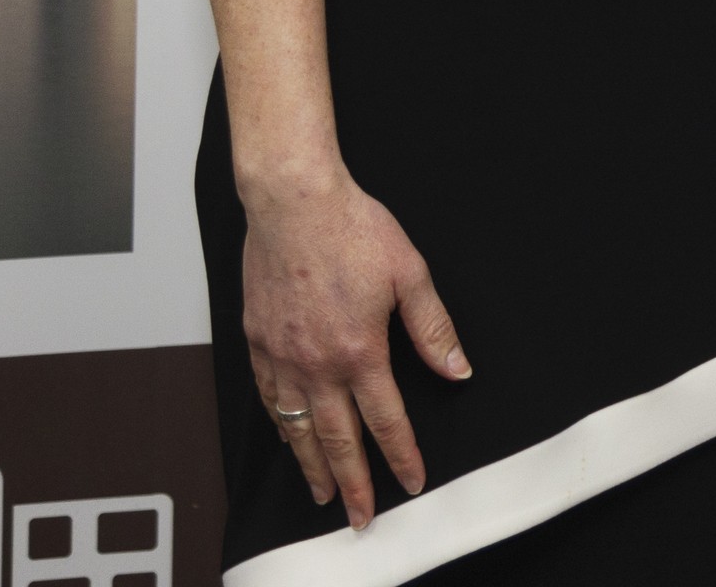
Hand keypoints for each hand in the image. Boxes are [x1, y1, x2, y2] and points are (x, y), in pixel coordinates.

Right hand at [238, 169, 471, 528]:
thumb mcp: (410, 273)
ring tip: (322, 492)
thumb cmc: (350, 227)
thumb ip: (433, 329)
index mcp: (360, 350)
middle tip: (361, 515)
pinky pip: (267, 398)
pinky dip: (278, 426)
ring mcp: (282, 356)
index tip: (412, 480)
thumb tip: (457, 369)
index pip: (386, 420)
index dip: (402, 455)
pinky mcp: (258, 341)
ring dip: (312, 465)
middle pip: (338, 440)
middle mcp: (317, 363)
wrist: (293, 201)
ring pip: (297, 428)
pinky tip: (287, 437)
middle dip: (354, 483)